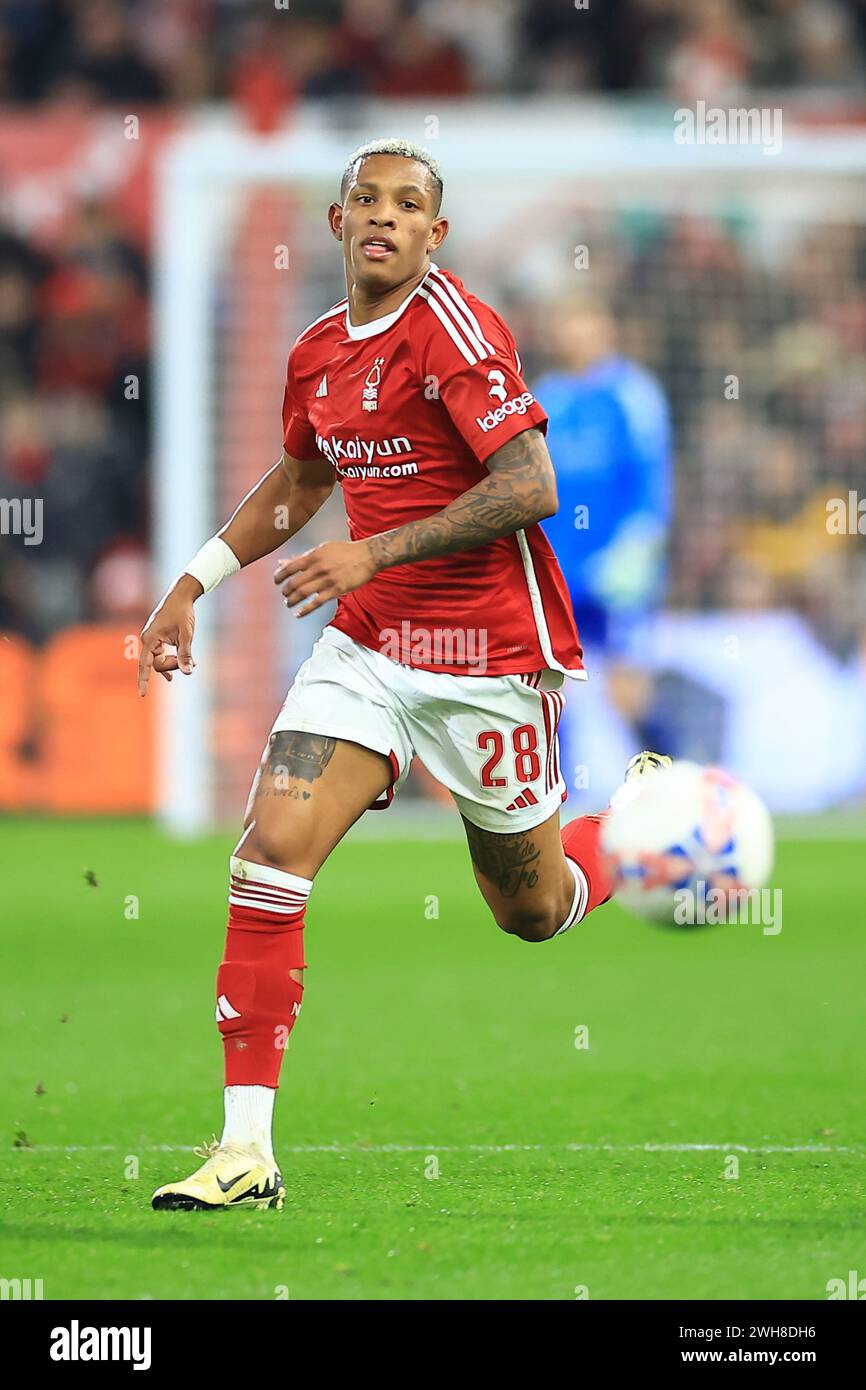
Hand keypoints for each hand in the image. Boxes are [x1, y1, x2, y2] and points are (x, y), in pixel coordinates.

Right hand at [137, 573, 202, 696]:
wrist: (181, 595)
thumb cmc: (183, 612)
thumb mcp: (187, 634)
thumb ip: (186, 654)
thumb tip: (189, 672)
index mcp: (149, 639)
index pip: (145, 665)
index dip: (144, 681)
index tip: (142, 695)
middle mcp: (147, 640)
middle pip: (157, 664)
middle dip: (173, 666)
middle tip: (192, 661)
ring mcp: (151, 640)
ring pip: (161, 660)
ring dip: (175, 663)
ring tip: (192, 662)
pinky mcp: (157, 639)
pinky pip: (161, 655)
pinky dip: (172, 660)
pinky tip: (175, 673)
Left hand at [273, 540, 376, 617]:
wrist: (367, 555)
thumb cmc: (344, 551)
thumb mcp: (322, 549)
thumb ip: (302, 557)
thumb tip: (281, 562)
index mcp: (314, 556)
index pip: (289, 567)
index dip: (279, 576)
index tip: (276, 581)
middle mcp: (319, 568)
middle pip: (294, 582)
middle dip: (285, 591)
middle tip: (284, 594)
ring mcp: (328, 580)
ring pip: (303, 593)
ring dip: (292, 600)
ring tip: (288, 603)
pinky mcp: (337, 590)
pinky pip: (317, 602)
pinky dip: (305, 610)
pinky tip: (298, 614)